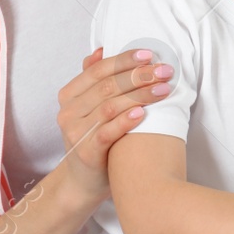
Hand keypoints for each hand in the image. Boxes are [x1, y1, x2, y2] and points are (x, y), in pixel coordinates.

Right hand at [55, 47, 173, 202]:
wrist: (84, 182)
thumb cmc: (94, 139)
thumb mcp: (91, 109)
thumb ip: (94, 80)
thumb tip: (102, 50)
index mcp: (69, 95)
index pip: (98, 70)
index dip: (125, 60)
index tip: (150, 54)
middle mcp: (68, 112)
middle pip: (107, 86)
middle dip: (139, 75)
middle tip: (165, 71)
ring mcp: (74, 133)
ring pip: (110, 106)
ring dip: (139, 95)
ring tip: (163, 89)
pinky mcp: (85, 152)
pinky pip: (106, 132)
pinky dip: (125, 121)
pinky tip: (143, 113)